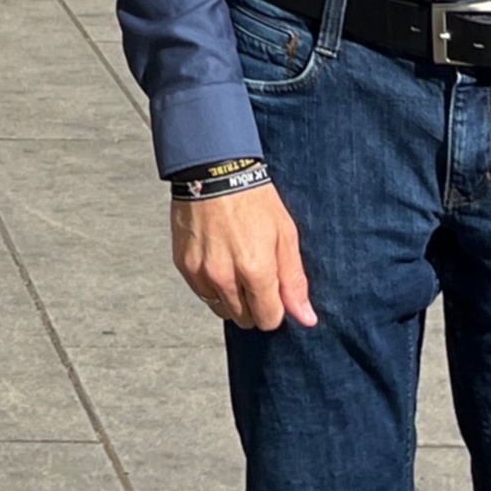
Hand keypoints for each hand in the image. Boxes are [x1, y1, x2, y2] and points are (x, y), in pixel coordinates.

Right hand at [172, 183, 315, 331]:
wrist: (213, 170)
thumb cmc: (252, 197)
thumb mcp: (285, 235)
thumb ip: (294, 281)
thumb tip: (306, 318)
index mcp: (255, 270)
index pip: (268, 320)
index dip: (275, 308)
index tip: (274, 292)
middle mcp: (225, 276)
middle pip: (244, 319)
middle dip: (254, 305)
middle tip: (256, 275)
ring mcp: (201, 272)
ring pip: (222, 310)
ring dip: (232, 298)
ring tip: (236, 266)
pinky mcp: (184, 265)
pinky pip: (202, 294)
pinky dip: (212, 286)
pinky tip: (220, 260)